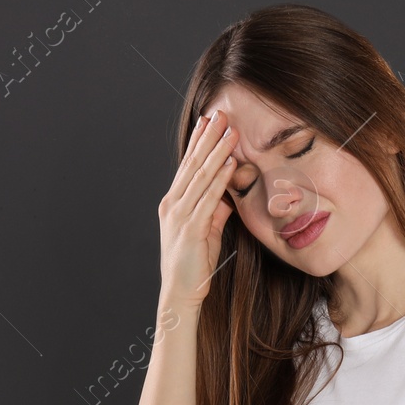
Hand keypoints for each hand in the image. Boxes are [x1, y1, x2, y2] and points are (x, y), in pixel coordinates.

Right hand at [159, 108, 239, 308]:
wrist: (182, 291)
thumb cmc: (195, 263)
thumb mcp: (207, 230)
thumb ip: (215, 209)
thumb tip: (229, 194)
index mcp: (174, 202)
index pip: (188, 165)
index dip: (198, 141)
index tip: (208, 120)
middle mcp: (173, 204)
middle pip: (193, 164)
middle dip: (208, 137)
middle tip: (221, 113)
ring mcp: (180, 215)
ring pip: (200, 177)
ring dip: (217, 152)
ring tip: (231, 131)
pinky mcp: (192, 229)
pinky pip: (208, 198)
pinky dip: (220, 179)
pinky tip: (231, 163)